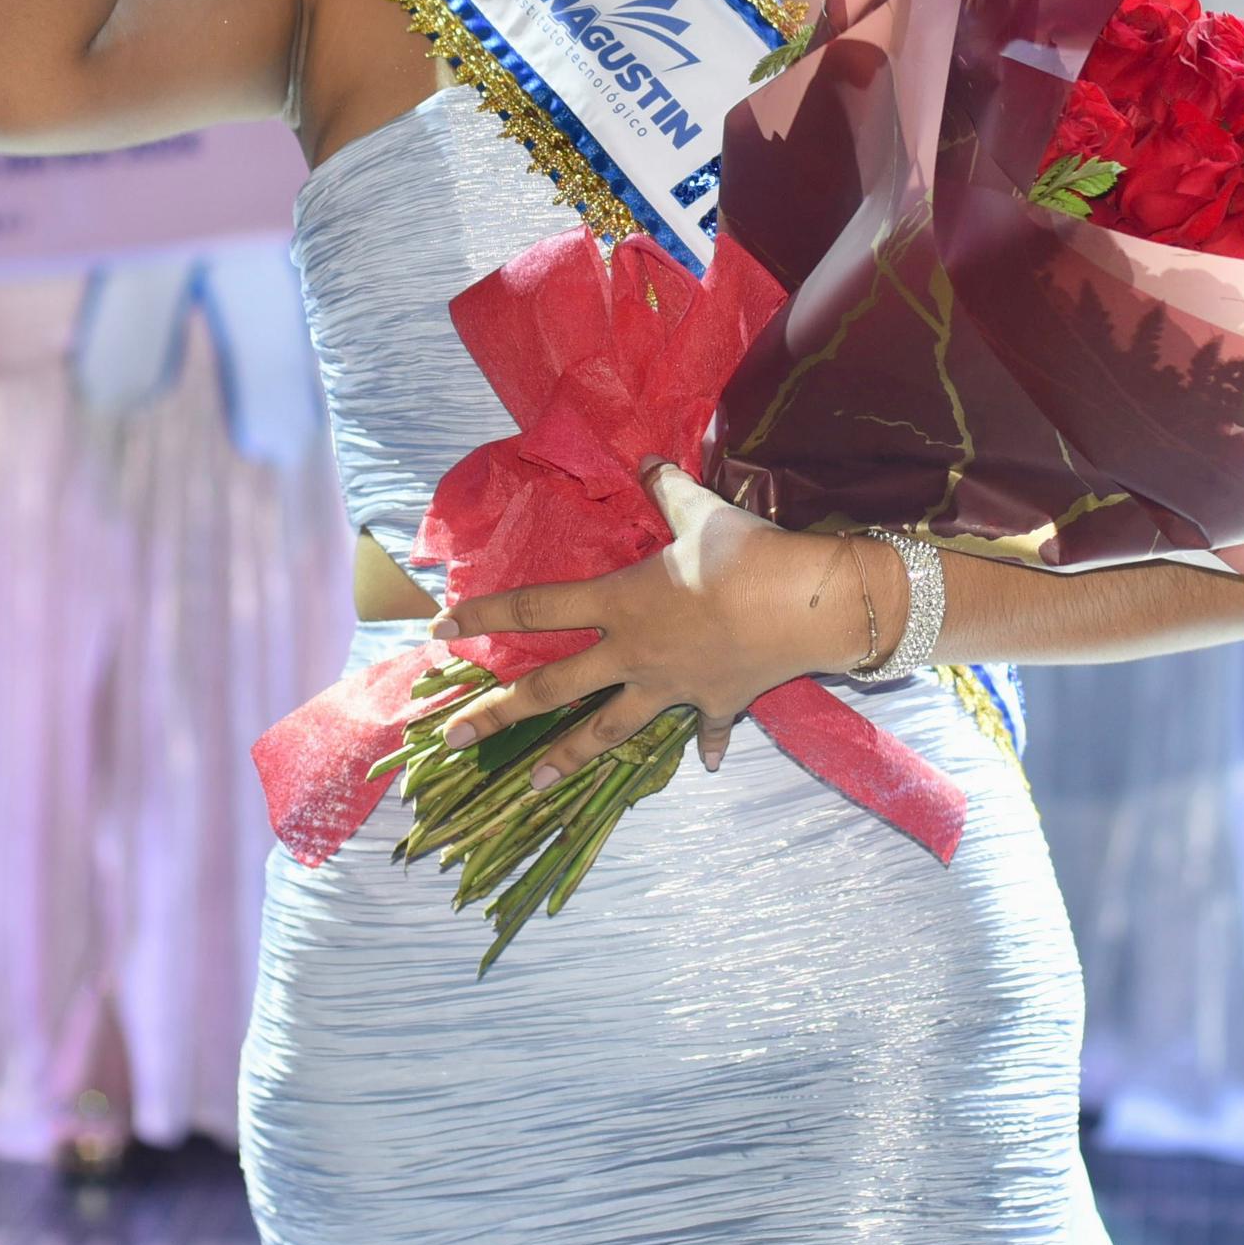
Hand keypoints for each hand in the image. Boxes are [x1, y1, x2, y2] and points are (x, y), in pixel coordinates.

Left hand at [429, 464, 877, 778]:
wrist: (805, 605)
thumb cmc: (743, 555)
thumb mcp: (699, 512)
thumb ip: (666, 490)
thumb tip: (647, 461)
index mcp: (618, 603)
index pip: (535, 609)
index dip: (484, 616)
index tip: (438, 631)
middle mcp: (631, 653)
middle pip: (550, 689)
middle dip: (496, 715)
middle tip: (452, 740)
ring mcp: (668, 686)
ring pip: (606, 729)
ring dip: (568, 757)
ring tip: (533, 783)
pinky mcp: (713, 702)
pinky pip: (706, 729)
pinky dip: (708, 744)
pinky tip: (708, 764)